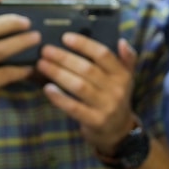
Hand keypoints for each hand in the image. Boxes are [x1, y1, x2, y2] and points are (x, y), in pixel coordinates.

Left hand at [37, 33, 136, 150]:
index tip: (65, 37)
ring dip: (58, 74)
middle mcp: (117, 89)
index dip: (84, 45)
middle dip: (64, 58)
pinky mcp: (95, 121)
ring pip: (79, 86)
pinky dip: (59, 97)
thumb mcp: (125, 77)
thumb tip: (122, 41)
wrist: (119, 130)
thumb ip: (126, 59)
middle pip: (87, 69)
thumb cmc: (115, 97)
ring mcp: (106, 106)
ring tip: (42, 65)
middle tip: (45, 50)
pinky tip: (47, 88)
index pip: (103, 54)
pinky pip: (74, 107)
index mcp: (122, 74)